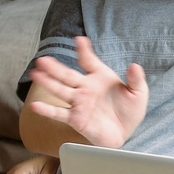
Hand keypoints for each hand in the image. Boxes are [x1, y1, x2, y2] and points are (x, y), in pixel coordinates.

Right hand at [28, 36, 148, 147]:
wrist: (126, 133)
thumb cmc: (130, 111)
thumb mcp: (138, 93)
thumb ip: (136, 80)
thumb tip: (134, 65)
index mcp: (100, 77)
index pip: (89, 61)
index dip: (84, 50)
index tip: (79, 40)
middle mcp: (86, 88)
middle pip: (67, 74)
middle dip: (55, 67)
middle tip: (43, 59)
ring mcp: (79, 103)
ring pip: (60, 90)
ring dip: (48, 82)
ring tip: (35, 73)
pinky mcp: (76, 118)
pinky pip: (59, 113)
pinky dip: (47, 110)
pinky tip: (35, 105)